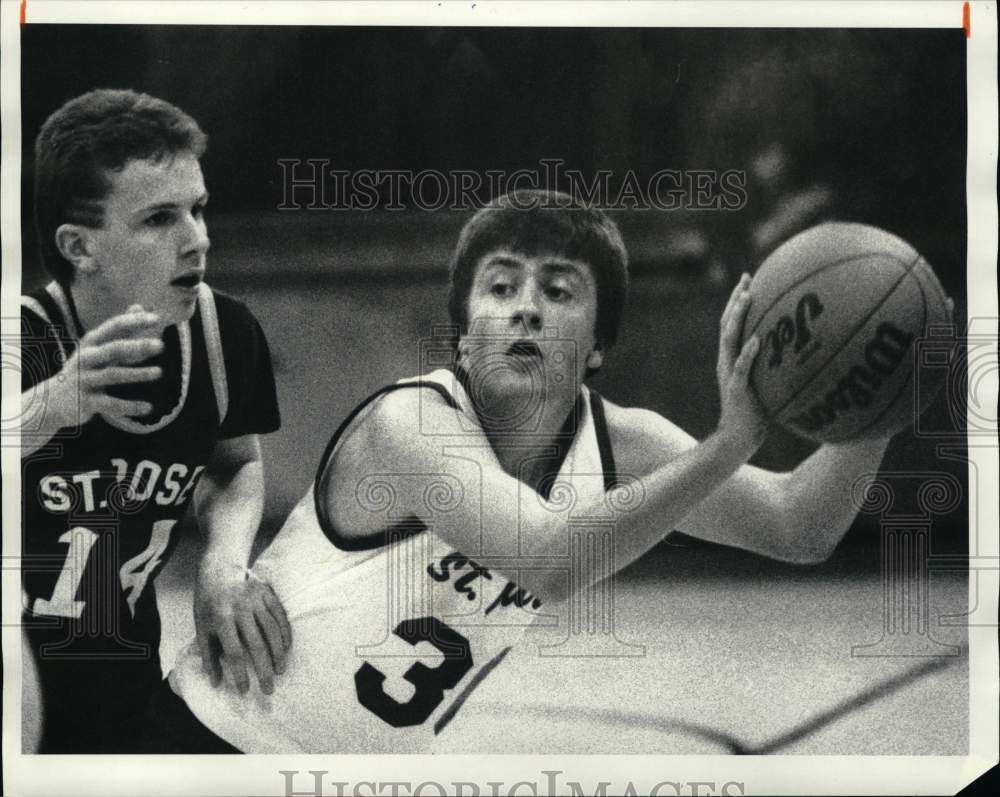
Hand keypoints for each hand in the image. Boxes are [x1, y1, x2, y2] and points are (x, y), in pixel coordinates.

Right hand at [45, 305, 163, 427]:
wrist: (51, 401)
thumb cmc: (83, 370)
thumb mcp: (98, 348)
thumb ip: (120, 330)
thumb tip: (139, 306)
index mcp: (91, 343)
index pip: (114, 327)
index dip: (135, 321)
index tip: (157, 319)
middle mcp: (86, 358)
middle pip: (114, 349)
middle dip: (137, 345)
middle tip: (161, 345)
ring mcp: (85, 380)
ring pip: (112, 374)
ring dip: (137, 373)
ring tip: (160, 372)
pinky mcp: (85, 401)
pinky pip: (110, 403)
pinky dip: (129, 406)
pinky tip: (149, 407)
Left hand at [194, 561, 291, 694]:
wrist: (219, 572)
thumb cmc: (208, 605)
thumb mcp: (201, 629)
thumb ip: (208, 657)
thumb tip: (216, 683)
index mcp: (221, 618)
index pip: (234, 652)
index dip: (240, 673)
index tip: (244, 691)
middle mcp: (241, 608)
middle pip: (256, 645)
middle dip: (263, 670)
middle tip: (268, 689)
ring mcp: (256, 599)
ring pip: (272, 631)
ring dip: (278, 655)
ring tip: (279, 672)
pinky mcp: (268, 593)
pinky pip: (281, 617)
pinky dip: (285, 635)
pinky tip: (286, 650)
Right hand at [715, 273, 767, 456]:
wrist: (740, 436)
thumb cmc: (757, 410)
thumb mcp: (765, 380)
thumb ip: (772, 362)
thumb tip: (798, 345)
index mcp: (731, 357)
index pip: (731, 323)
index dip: (737, 300)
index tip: (748, 279)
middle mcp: (726, 360)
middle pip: (727, 323)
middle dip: (736, 299)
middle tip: (747, 279)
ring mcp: (729, 373)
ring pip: (729, 340)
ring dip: (737, 318)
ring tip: (746, 299)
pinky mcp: (736, 388)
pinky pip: (741, 368)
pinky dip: (747, 352)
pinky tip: (755, 339)